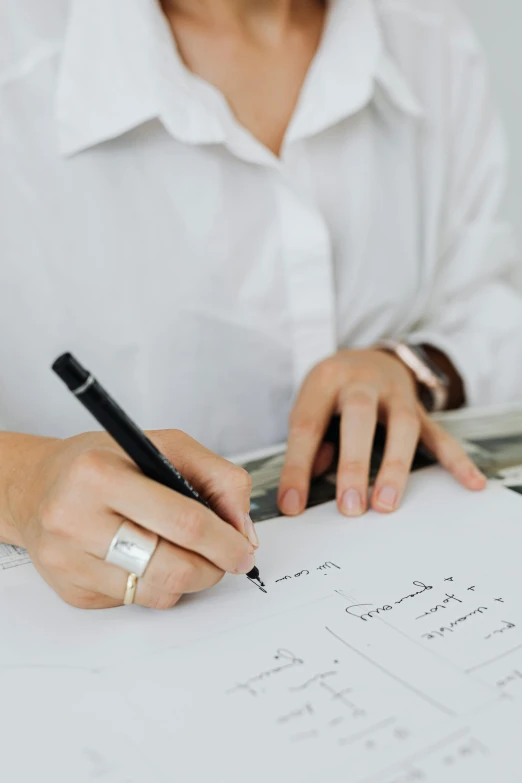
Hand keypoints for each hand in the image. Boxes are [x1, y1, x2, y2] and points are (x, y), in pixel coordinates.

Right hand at [7, 430, 256, 608]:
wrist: (37, 486)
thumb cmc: (106, 461)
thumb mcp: (165, 445)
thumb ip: (217, 477)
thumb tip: (243, 530)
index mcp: (100, 474)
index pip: (183, 521)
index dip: (224, 541)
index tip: (243, 549)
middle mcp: (75, 519)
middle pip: (172, 567)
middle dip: (213, 568)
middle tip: (225, 558)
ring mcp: (68, 561)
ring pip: (157, 593)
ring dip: (189, 580)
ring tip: (190, 557)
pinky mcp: (71, 591)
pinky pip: (135, 602)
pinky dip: (156, 585)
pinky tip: (148, 559)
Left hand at [278, 349, 485, 516]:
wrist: (371, 356)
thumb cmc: (333, 389)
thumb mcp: (310, 404)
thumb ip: (308, 444)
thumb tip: (302, 491)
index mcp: (326, 379)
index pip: (308, 425)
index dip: (298, 468)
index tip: (292, 505)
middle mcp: (362, 382)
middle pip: (359, 417)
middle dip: (354, 464)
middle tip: (349, 507)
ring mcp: (396, 393)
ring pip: (402, 425)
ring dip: (395, 466)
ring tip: (386, 505)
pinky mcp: (420, 409)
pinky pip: (439, 434)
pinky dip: (456, 459)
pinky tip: (470, 482)